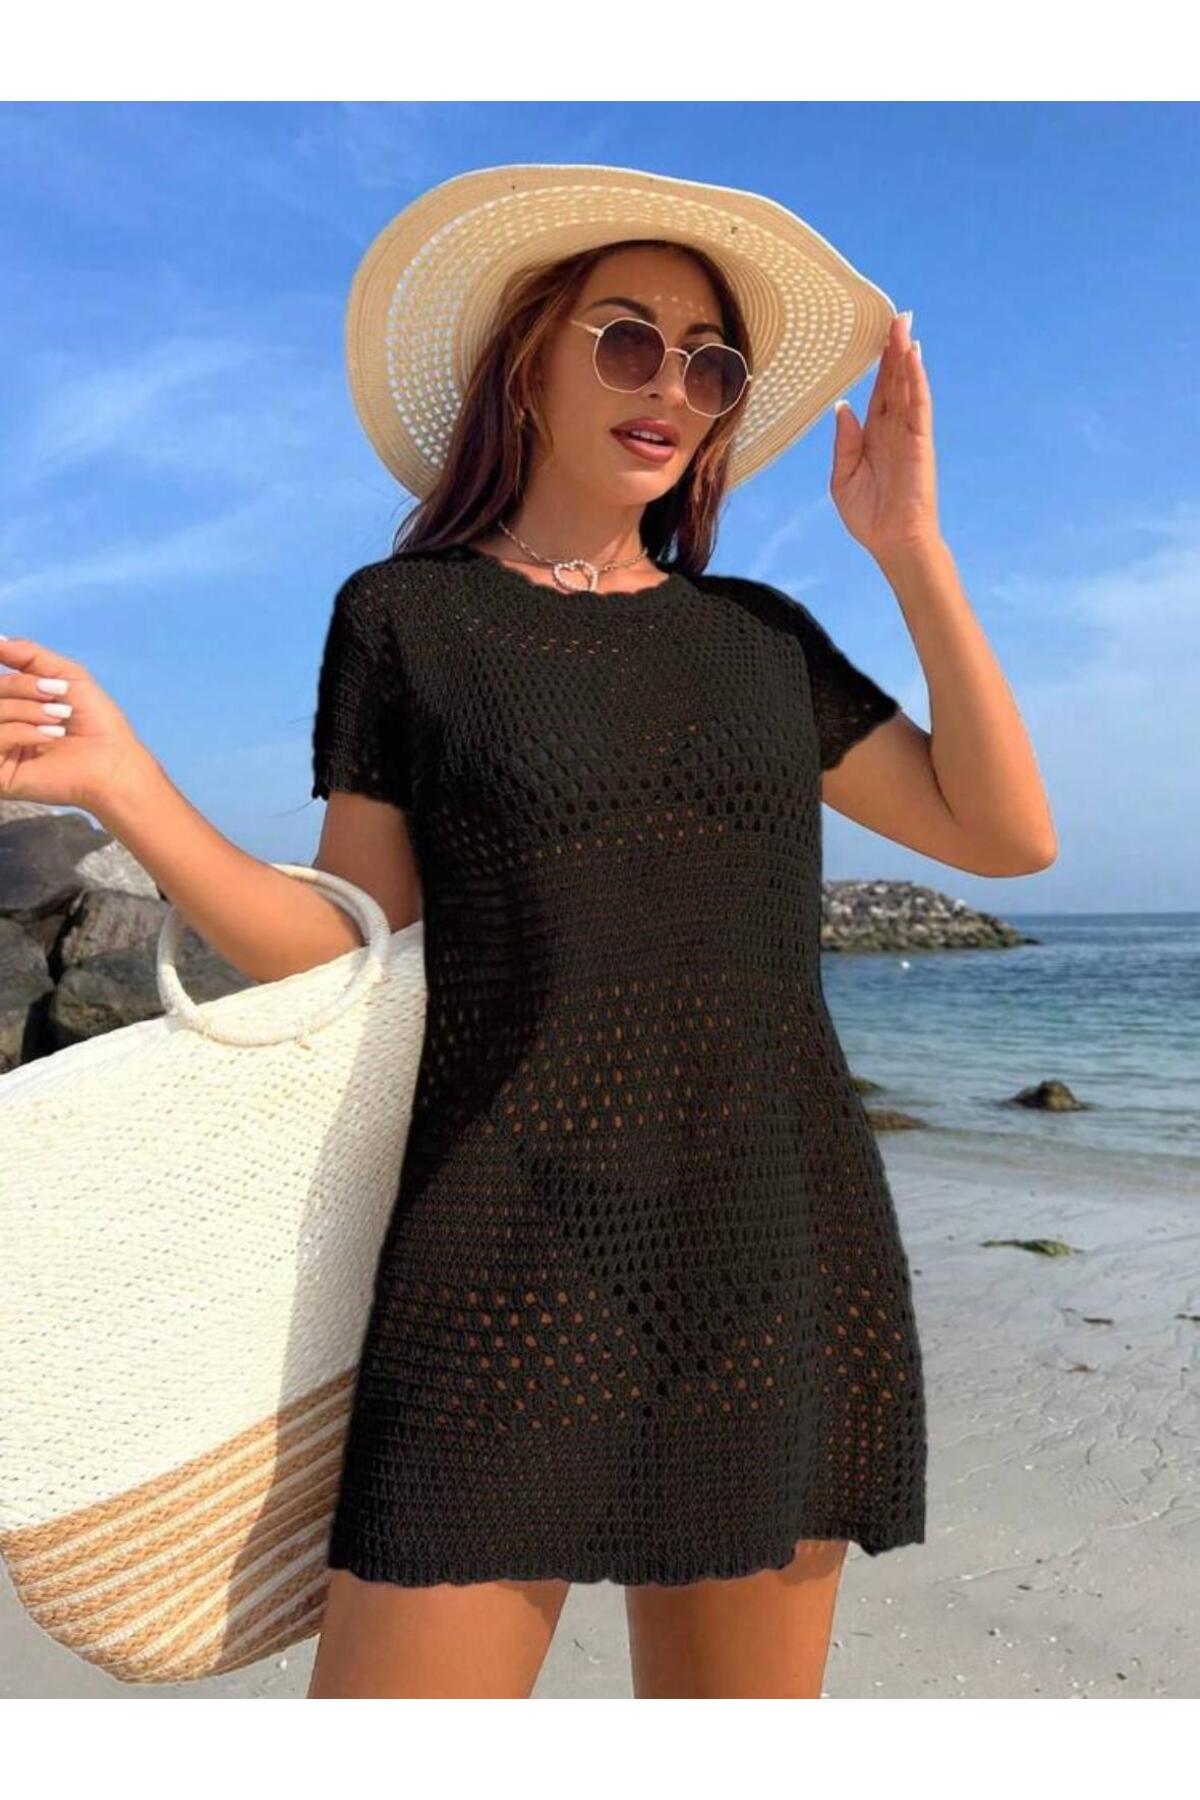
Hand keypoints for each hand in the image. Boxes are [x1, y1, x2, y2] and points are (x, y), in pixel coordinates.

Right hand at [0, 634, 154, 813]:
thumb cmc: (95, 721)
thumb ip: (27, 655)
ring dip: (27, 710)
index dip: (16, 678)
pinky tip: (49, 738)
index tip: (48, 683)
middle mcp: (1, 727)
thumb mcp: (63, 675)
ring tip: (58, 721)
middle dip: (22, 687)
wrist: (113, 761)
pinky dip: (23, 732)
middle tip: (56, 698)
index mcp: (12, 706)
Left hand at [829, 311, 941, 559]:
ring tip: (904, 324)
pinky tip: (913, 356)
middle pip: (894, 381)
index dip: (879, 366)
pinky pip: (919, 404)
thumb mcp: (843, 476)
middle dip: (894, 349)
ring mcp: (908, 433)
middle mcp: (892, 429)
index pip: (878, 392)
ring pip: (907, 385)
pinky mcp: (920, 441)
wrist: (892, 542)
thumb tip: (844, 407)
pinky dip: (916, 380)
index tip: (879, 338)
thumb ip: (845, 441)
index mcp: (873, 436)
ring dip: (905, 354)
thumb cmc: (868, 516)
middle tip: (897, 315)